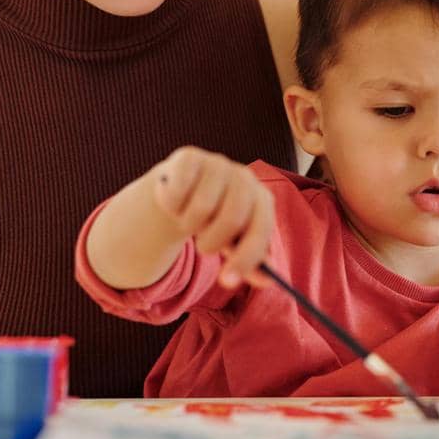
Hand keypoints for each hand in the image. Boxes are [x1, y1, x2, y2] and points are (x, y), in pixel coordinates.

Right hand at [151, 147, 273, 288]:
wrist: (185, 190)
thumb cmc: (216, 221)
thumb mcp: (234, 242)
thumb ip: (250, 262)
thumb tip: (267, 281)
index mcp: (262, 199)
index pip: (260, 229)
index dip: (245, 258)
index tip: (227, 282)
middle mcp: (245, 177)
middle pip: (231, 217)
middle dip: (212, 243)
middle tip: (203, 249)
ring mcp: (218, 163)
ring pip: (200, 208)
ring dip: (188, 225)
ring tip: (190, 221)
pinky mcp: (190, 156)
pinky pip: (177, 193)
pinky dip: (171, 207)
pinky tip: (175, 202)